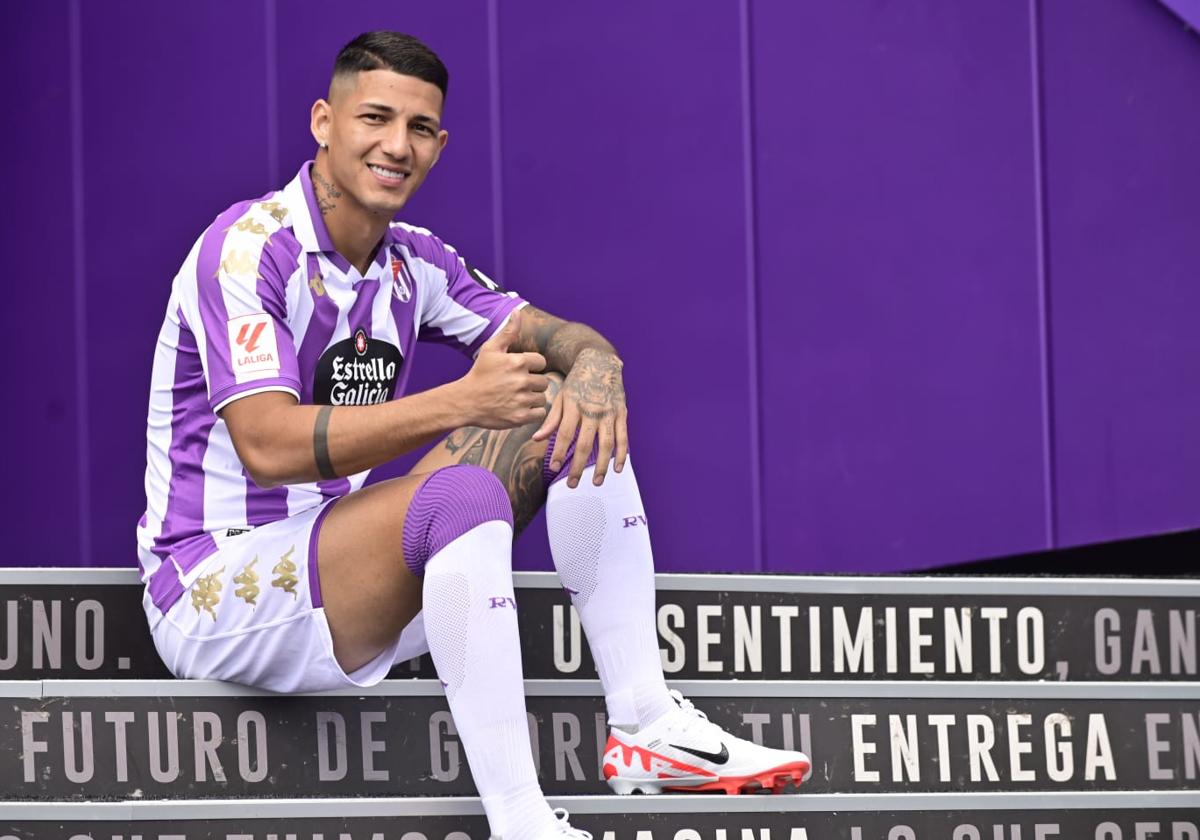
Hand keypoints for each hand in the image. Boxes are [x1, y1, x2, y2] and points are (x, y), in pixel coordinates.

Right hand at [458, 310, 548, 428]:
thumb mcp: (491, 349)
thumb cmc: (479, 374)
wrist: (465, 401)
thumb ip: (508, 331)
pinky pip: (539, 413)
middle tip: (517, 386)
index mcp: (517, 362)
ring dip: (533, 398)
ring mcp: (521, 400)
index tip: (520, 371)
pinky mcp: (520, 417)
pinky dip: (532, 412)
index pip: (541, 362)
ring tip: (517, 397)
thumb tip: (517, 311)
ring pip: (542, 398)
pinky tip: (519, 408)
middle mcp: (521, 380)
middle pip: (543, 381)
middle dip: (533, 383)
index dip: (532, 366)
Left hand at [533, 347, 627, 487]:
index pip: (565, 434)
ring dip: (601, 465)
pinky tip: (618, 469)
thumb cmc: (577, 382)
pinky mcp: (622, 413)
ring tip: (595, 482)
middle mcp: (592, 410)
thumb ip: (551, 419)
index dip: (559, 452)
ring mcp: (609, 413)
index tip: (553, 467)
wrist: (600, 361)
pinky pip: (623, 437)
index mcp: (573, 406)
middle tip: (572, 484)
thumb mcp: (560, 396)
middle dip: (578, 466)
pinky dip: (622, 454)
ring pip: (606, 444)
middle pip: (585, 443)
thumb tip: (536, 439)